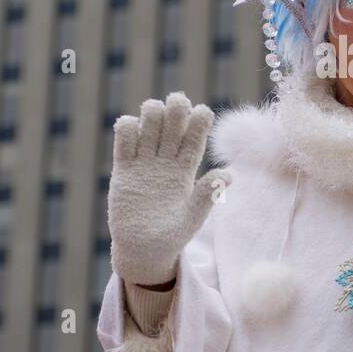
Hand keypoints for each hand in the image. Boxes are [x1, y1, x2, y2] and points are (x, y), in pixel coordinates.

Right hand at [108, 92, 230, 287]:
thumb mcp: (192, 218)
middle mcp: (167, 159)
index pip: (196, 135)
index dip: (200, 120)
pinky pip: (124, 139)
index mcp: (187, 168)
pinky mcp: (123, 168)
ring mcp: (144, 161)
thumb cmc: (172, 236)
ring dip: (152, 111)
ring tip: (152, 114)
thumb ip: (207, 195)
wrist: (143, 250)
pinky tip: (130, 128)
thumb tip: (229, 175)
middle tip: (176, 101)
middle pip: (173, 122)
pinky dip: (127, 126)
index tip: (202, 113)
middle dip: (176, 106)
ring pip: (149, 123)